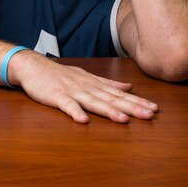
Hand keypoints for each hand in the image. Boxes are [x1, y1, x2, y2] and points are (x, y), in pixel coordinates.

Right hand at [12, 53, 158, 122]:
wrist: (33, 66)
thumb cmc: (59, 74)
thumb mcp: (85, 76)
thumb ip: (106, 83)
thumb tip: (128, 87)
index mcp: (93, 83)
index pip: (119, 94)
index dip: (137, 101)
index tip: (154, 109)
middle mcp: (86, 86)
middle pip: (111, 98)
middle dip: (131, 107)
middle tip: (150, 114)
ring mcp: (71, 91)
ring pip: (92, 102)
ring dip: (108, 111)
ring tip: (124, 120)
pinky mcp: (56, 96)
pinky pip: (66, 105)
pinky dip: (75, 112)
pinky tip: (83, 120)